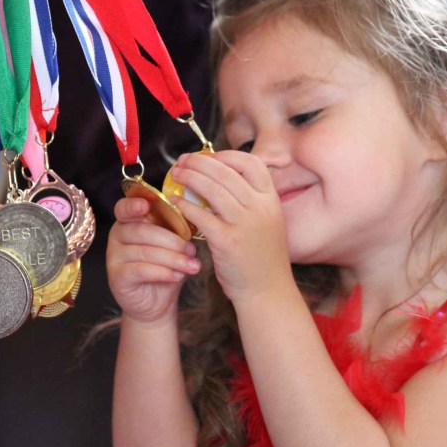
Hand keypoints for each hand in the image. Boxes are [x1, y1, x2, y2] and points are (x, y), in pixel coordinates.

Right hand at [106, 197, 201, 324]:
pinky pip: (141, 269)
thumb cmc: (165, 268)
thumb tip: (193, 218)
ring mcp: (113, 256)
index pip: (125, 207)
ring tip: (192, 266)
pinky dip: (163, 272)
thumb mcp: (173, 245)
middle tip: (192, 251)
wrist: (157, 303)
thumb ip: (176, 229)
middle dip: (172, 241)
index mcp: (130, 221)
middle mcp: (117, 235)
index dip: (134, 204)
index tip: (147, 205)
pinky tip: (178, 276)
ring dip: (173, 258)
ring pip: (145, 251)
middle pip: (143, 230)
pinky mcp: (116, 276)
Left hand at [169, 150, 292, 303]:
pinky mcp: (228, 241)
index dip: (226, 155)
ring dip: (190, 177)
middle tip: (182, 161)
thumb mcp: (266, 222)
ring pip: (213, 189)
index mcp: (271, 200)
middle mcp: (261, 208)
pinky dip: (185, 204)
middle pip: (227, 172)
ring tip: (175, 174)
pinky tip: (175, 201)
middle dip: (200, 162)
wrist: (268, 291)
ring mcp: (245, 224)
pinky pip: (201, 215)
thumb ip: (250, 200)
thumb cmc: (262, 257)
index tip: (207, 156)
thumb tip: (220, 178)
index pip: (251, 163)